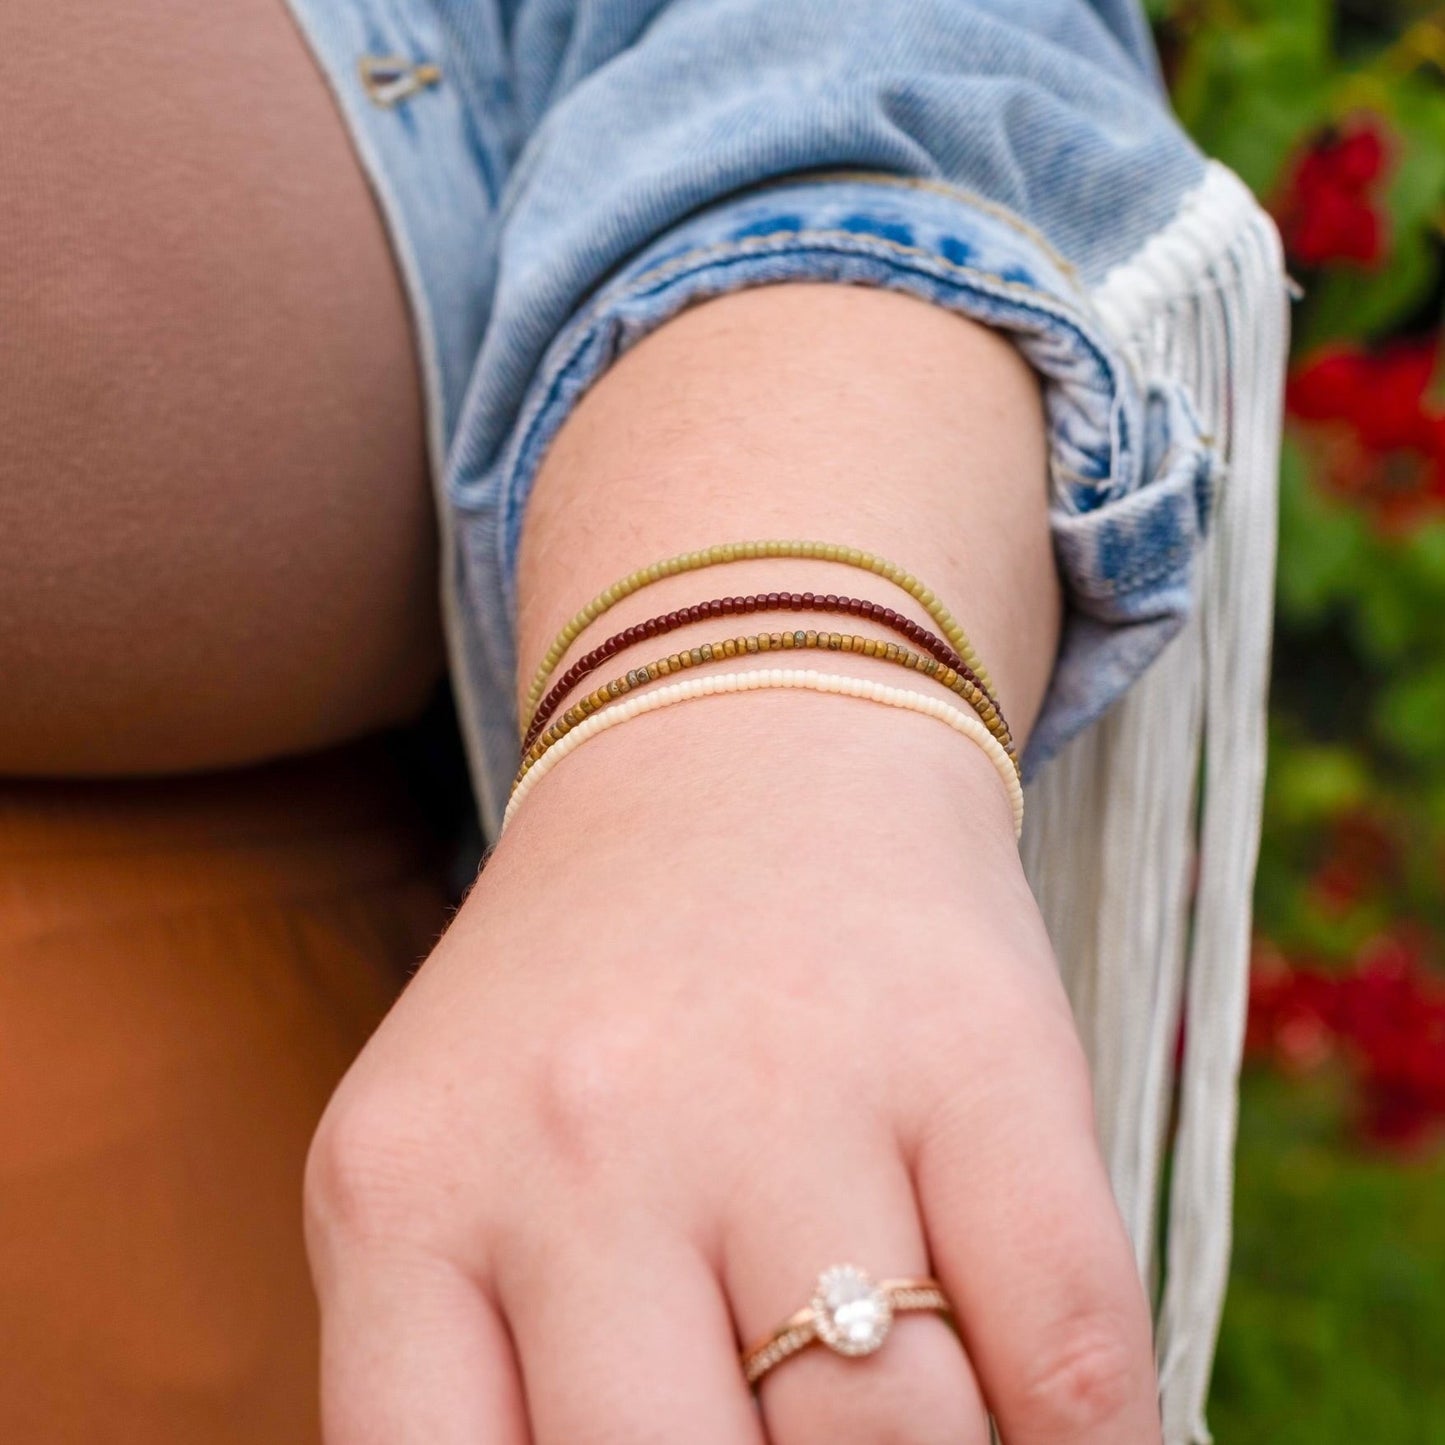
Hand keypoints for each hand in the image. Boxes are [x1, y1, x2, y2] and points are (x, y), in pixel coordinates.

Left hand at [304, 692, 1161, 1443]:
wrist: (744, 754)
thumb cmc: (600, 1008)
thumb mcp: (455, 1169)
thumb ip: (490, 1387)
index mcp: (400, 1197)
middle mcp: (579, 1144)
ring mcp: (789, 1089)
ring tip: (900, 1407)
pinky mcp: (981, 1054)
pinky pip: (1076, 1364)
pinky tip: (1049, 1421)